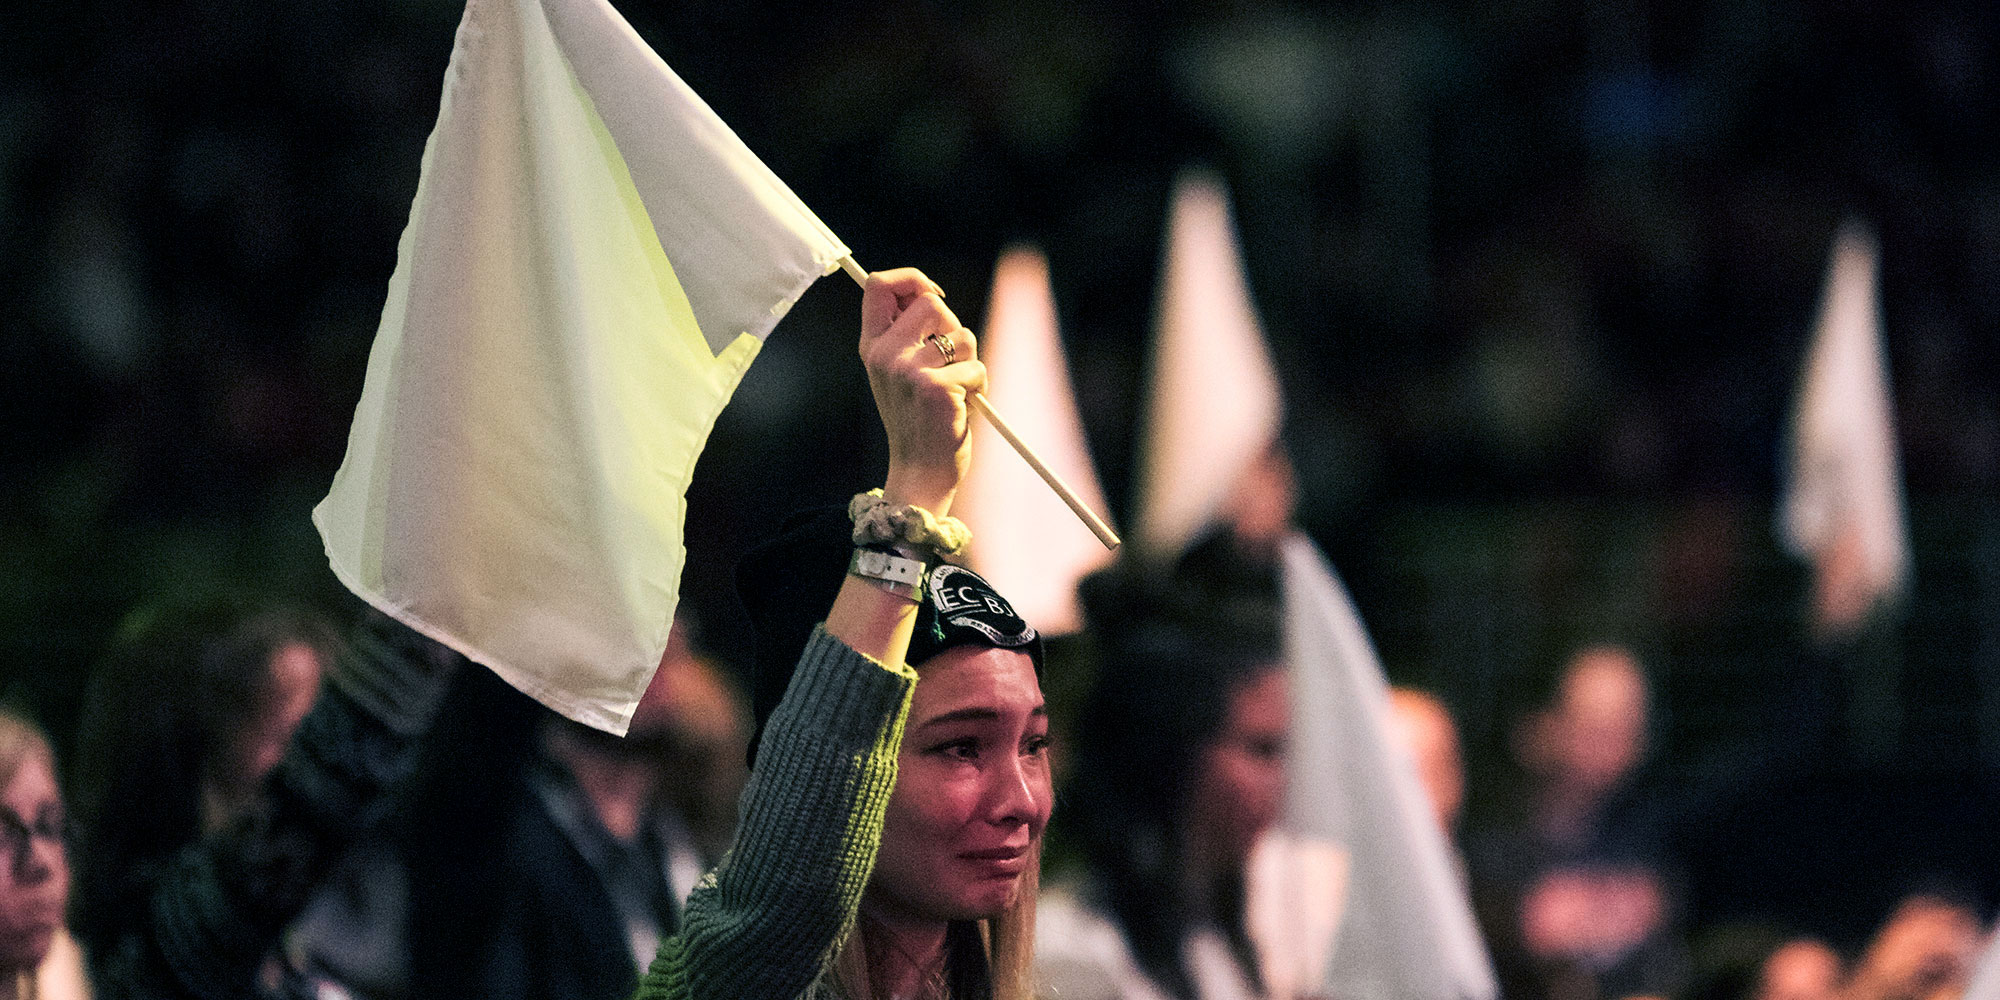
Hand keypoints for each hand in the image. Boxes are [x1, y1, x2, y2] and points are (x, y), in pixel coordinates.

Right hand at [858, 268, 985, 515]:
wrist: (920, 473)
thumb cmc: (918, 420)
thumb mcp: (900, 373)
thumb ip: (909, 334)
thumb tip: (932, 295)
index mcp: (872, 346)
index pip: (879, 285)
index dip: (912, 279)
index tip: (934, 296)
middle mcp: (884, 354)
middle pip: (931, 303)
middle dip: (953, 328)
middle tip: (950, 363)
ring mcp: (908, 370)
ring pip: (962, 335)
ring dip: (970, 361)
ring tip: (955, 389)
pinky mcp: (936, 387)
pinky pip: (976, 365)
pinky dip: (979, 385)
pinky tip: (962, 406)